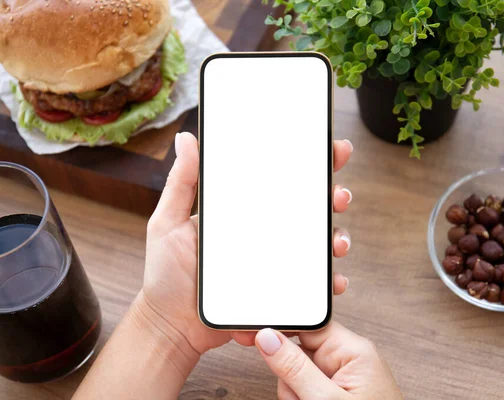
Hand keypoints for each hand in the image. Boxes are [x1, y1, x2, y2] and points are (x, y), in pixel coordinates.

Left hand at [137, 132, 354, 355]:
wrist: (172, 326)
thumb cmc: (166, 274)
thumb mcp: (168, 222)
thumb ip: (181, 182)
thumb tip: (187, 138)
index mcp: (243, 212)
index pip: (280, 180)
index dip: (309, 163)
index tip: (332, 150)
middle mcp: (264, 232)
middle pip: (307, 209)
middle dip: (333, 196)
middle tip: (338, 196)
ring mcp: (273, 261)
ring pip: (316, 244)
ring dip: (337, 237)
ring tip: (337, 242)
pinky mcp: (278, 290)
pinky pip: (310, 284)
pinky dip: (328, 281)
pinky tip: (333, 280)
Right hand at [255, 322, 403, 399]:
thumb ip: (295, 368)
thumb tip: (268, 336)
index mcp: (354, 349)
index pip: (308, 323)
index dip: (281, 331)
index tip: (258, 340)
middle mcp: (349, 357)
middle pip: (299, 350)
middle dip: (291, 376)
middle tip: (298, 398)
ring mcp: (343, 375)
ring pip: (297, 373)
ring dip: (295, 394)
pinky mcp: (337, 390)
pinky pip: (306, 386)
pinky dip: (301, 399)